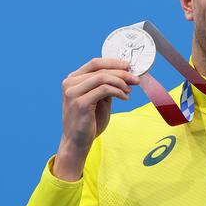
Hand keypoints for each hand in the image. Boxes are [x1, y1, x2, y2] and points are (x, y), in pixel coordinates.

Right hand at [53, 58, 139, 180]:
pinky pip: (104, 90)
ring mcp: (73, 93)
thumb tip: (125, 73)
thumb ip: (106, 86)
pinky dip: (118, 91)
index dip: (113, 62)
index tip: (128, 66)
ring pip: (103, 78)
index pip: (95, 63)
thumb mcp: (98, 99)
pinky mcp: (80, 103)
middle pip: (100, 69)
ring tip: (129, 91)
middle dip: (121, 73)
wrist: (77, 142)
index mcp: (72, 80)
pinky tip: (125, 98)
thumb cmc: (89, 121)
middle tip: (135, 79)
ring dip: (121, 82)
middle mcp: (70, 84)